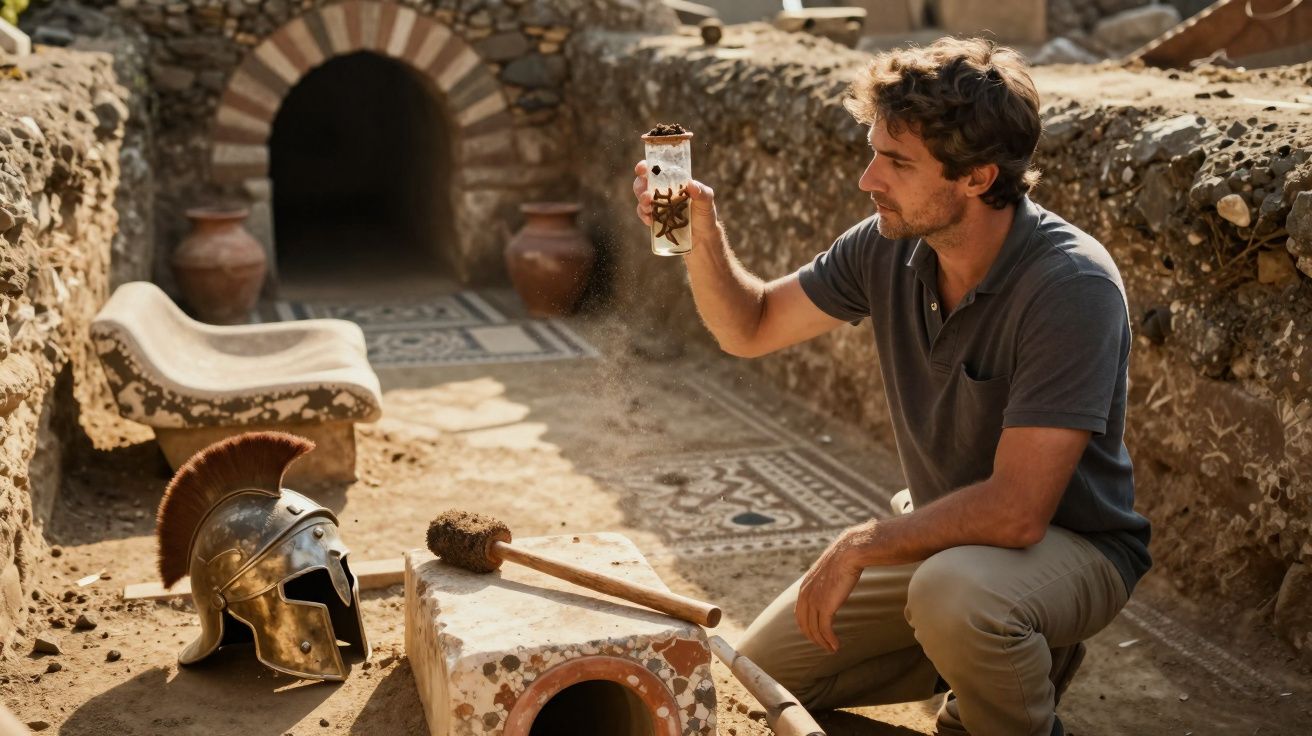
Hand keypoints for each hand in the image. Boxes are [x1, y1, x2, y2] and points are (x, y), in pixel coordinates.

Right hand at [633, 160, 716, 229]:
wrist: (702, 236)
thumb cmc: (705, 214)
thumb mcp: (707, 200)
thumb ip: (702, 192)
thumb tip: (691, 184)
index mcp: (673, 181)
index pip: (656, 170)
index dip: (645, 167)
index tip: (642, 169)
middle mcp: (662, 191)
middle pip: (643, 184)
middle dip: (640, 187)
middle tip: (646, 195)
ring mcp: (657, 205)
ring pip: (642, 199)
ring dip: (642, 202)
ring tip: (648, 207)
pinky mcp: (655, 218)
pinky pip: (644, 215)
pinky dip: (644, 216)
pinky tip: (650, 220)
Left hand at [795, 533, 864, 652]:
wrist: (848, 553)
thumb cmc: (843, 560)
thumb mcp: (827, 572)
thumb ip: (824, 583)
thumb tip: (830, 587)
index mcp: (804, 589)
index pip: (800, 615)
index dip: (807, 627)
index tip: (816, 635)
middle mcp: (805, 596)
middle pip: (805, 625)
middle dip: (814, 638)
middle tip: (824, 646)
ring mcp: (814, 602)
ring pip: (815, 630)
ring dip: (823, 643)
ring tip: (832, 649)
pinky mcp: (826, 607)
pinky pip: (825, 630)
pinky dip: (830, 640)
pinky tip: (836, 646)